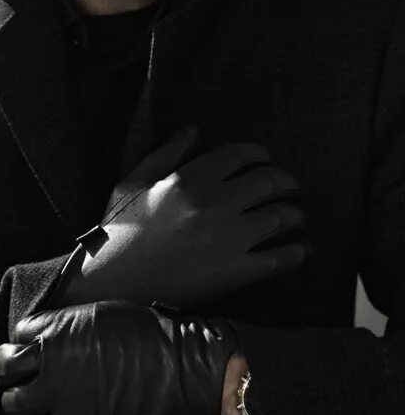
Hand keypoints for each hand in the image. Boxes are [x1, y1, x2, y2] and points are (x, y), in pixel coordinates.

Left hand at [0, 301, 236, 414]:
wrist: (182, 368)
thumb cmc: (150, 335)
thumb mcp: (102, 315)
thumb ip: (70, 326)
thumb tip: (55, 338)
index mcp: (60, 326)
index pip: (20, 330)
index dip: (27, 340)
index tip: (35, 347)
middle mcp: (51, 357)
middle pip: (6, 365)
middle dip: (11, 369)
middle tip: (22, 375)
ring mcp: (59, 394)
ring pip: (12, 401)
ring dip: (19, 402)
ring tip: (32, 404)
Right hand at [56, 127, 306, 309]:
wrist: (114, 284)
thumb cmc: (120, 232)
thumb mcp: (132, 183)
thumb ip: (166, 153)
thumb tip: (194, 130)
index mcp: (190, 178)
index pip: (242, 154)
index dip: (260, 154)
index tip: (265, 160)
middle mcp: (214, 203)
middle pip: (269, 181)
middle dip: (286, 181)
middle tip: (290, 187)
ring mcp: (227, 239)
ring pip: (280, 217)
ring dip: (295, 215)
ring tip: (296, 217)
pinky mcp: (235, 272)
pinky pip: (279, 259)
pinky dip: (296, 253)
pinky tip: (300, 250)